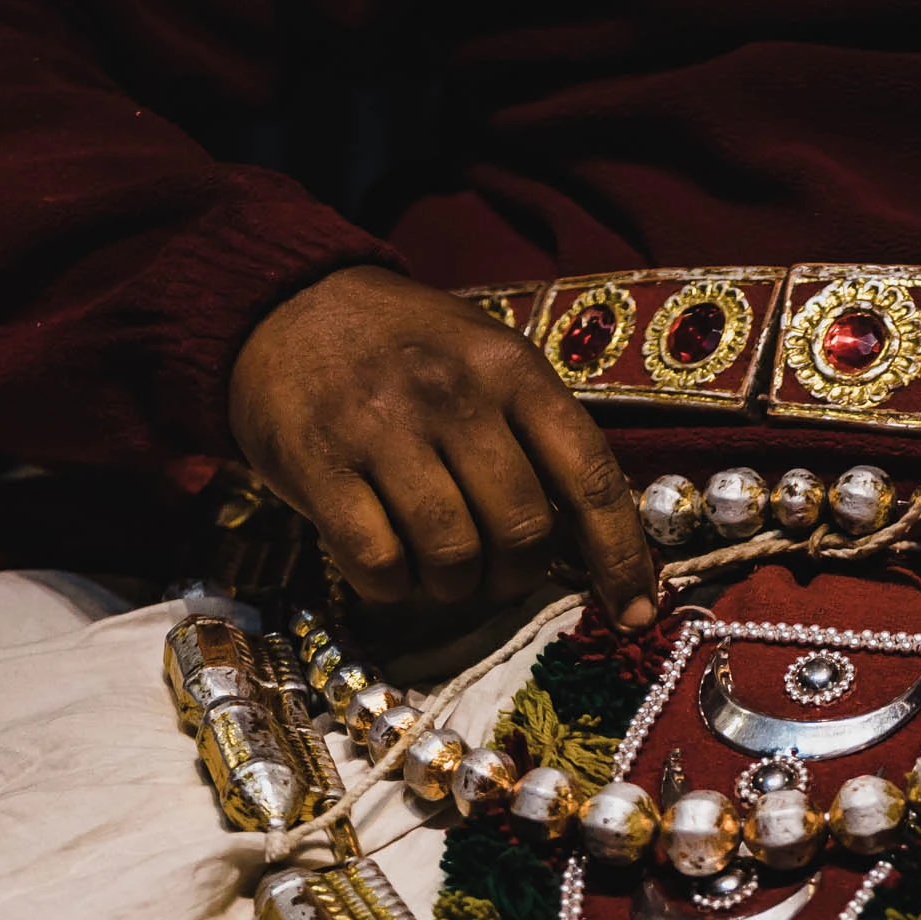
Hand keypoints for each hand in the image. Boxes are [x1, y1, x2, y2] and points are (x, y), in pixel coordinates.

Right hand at [227, 266, 657, 626]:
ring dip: (453, 585)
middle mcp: (454, 395)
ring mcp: (383, 429)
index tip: (635, 615)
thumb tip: (594, 545)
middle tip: (493, 571)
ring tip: (436, 565)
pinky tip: (386, 562)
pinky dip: (390, 585)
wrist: (285, 305)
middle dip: (514, 575)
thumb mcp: (486, 360)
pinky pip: (378, 564)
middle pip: (520, 531)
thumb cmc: (405, 350)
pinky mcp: (319, 465)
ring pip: (452, 557)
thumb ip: (539, 436)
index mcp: (511, 369)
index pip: (589, 476)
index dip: (620, 557)